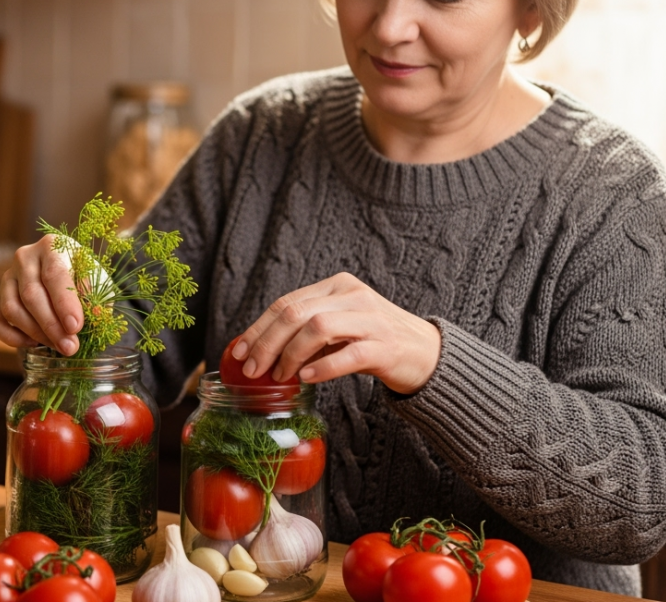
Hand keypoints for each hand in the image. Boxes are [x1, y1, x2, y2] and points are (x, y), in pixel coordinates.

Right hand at [0, 235, 84, 355]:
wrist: (63, 278)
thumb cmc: (81, 278)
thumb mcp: (96, 280)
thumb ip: (95, 295)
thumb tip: (95, 314)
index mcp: (51, 246)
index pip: (54, 275)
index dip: (64, 303)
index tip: (75, 327)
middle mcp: (24, 258)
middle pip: (31, 295)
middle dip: (51, 325)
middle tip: (69, 347)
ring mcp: (7, 277)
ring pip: (12, 309)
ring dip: (35, 333)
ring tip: (57, 345)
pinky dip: (10, 337)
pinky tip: (32, 343)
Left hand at [231, 272, 441, 394]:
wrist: (427, 354)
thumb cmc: (373, 342)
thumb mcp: (338, 328)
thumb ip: (305, 331)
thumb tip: (258, 352)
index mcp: (337, 286)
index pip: (287, 303)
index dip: (258, 328)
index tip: (238, 352)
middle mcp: (353, 296)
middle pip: (296, 313)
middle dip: (266, 343)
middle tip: (252, 370)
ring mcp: (371, 320)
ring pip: (318, 329)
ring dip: (290, 355)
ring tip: (280, 377)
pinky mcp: (385, 347)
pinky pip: (347, 355)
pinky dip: (322, 367)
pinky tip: (305, 378)